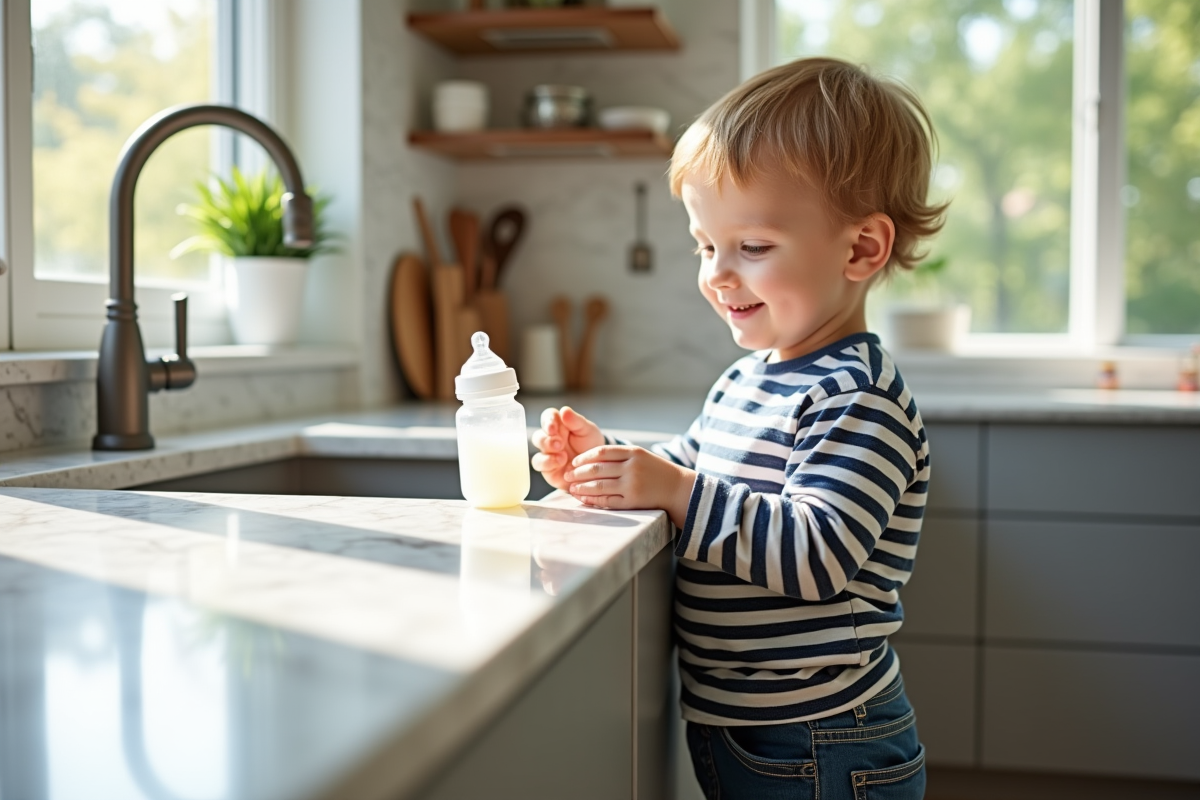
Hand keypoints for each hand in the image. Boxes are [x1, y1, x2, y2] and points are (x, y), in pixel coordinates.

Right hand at [530, 406, 604, 491]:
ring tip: (562, 456)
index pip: (547, 417)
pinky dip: (548, 463)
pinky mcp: (547, 468)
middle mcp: (549, 439)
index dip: (548, 421)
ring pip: (536, 451)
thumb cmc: (590, 443)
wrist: (597, 464)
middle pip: (538, 436)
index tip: (553, 427)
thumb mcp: (587, 430)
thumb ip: (576, 421)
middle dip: (546, 439)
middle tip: (559, 443)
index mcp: (558, 425)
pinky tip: (561, 462)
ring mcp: (547, 455)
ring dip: (546, 454)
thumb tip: (564, 410)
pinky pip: (540, 464)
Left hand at [564, 445, 695, 527]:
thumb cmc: (656, 471)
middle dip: (577, 473)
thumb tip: (589, 459)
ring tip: (571, 489)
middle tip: (567, 476)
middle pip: (596, 469)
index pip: (601, 452)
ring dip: (581, 488)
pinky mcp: (632, 502)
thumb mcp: (641, 456)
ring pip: (598, 486)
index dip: (583, 457)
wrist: (678, 489)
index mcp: (633, 453)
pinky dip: (592, 500)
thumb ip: (619, 455)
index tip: (573, 462)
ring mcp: (632, 485)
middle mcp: (632, 468)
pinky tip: (584, 499)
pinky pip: (607, 501)